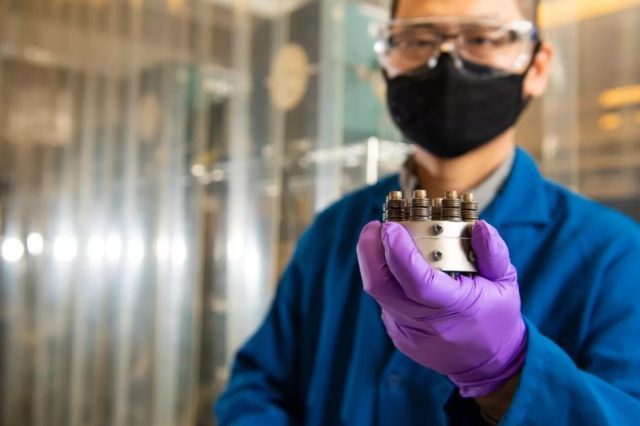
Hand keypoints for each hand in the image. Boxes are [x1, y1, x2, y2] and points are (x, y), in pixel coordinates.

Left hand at [356, 220, 526, 396]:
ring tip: (384, 239)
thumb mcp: (506, 283)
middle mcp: (425, 324)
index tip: (390, 225)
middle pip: (381, 287)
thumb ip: (493, 253)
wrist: (488, 365)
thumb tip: (480, 226)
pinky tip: (397, 266)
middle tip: (376, 226)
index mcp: (455, 308)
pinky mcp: (398, 335)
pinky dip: (387, 279)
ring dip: (375, 262)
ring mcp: (407, 332)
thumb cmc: (497, 317)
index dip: (398, 251)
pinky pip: (385, 302)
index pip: (418, 281)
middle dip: (370, 251)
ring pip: (378, 293)